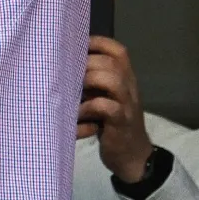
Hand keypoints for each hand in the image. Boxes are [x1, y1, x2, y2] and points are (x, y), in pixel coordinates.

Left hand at [76, 35, 152, 183]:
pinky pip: (106, 107)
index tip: (76, 46)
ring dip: (90, 80)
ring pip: (112, 80)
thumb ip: (94, 83)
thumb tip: (65, 67)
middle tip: (69, 73)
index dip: (98, 43)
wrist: (133, 156)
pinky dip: (88, 107)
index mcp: (126, 78)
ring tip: (75, 89)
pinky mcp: (121, 123)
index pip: (118, 51)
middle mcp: (129, 87)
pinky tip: (77, 114)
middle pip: (112, 62)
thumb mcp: (106, 99)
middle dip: (88, 62)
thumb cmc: (113, 124)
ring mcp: (127, 105)